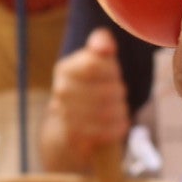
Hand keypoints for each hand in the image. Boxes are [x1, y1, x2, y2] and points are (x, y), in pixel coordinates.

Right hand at [42, 28, 130, 168]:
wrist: (68, 130)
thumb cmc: (89, 89)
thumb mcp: (94, 63)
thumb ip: (101, 45)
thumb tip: (105, 44)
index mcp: (65, 69)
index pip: (96, 64)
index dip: (112, 70)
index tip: (112, 74)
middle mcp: (61, 91)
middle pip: (108, 89)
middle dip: (118, 92)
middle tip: (116, 94)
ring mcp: (66, 115)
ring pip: (110, 111)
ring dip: (120, 111)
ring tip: (116, 109)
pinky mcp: (76, 137)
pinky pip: (109, 130)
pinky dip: (117, 127)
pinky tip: (115, 124)